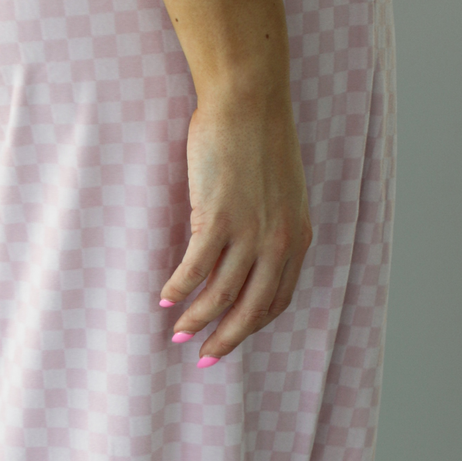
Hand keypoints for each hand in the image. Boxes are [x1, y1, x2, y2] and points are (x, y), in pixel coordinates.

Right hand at [160, 83, 311, 359]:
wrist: (249, 101)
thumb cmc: (259, 140)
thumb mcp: (278, 193)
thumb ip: (268, 228)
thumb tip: (240, 257)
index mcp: (297, 239)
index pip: (276, 300)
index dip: (251, 327)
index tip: (229, 339)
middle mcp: (279, 243)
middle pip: (251, 310)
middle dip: (226, 340)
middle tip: (204, 359)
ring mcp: (249, 233)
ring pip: (221, 296)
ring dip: (197, 320)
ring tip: (178, 333)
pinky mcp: (218, 218)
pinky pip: (194, 269)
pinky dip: (177, 289)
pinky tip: (164, 299)